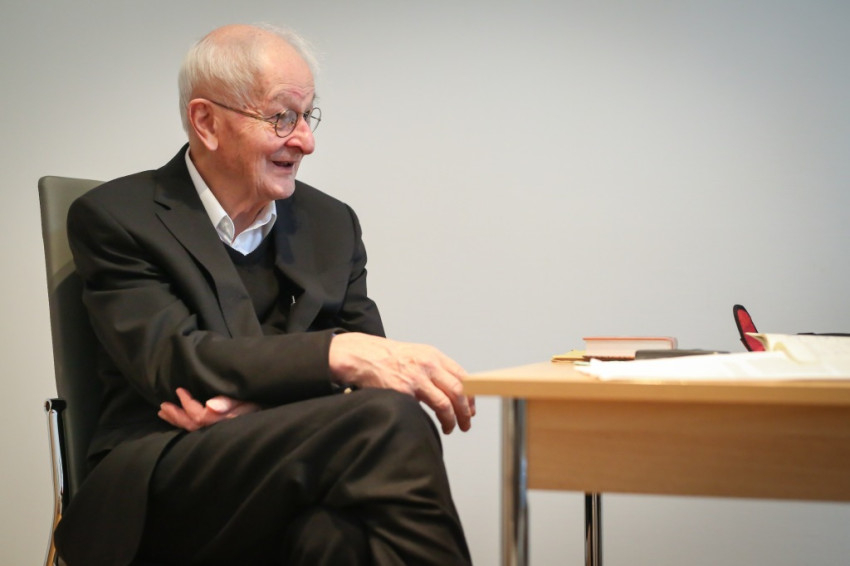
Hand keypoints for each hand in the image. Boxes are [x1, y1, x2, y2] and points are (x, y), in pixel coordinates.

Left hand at [158, 387, 261, 430]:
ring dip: (177, 420)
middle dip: (177, 416)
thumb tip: (210, 406)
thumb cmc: (260, 401)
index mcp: (224, 420)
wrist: (272, 410)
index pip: (200, 416)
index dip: (187, 404)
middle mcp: (219, 428)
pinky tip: (179, 420)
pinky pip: (198, 429)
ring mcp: (218, 430)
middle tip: (163, 406)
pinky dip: (185, 423)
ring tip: (164, 412)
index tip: (180, 390)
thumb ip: (230, 402)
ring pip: (193, 429)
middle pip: (193, 425)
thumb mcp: (247, 399)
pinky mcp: (218, 429)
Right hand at [329, 333, 475, 433]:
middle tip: (466, 423)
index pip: (463, 377)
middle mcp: (428, 365)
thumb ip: (434, 368)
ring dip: (452, 419)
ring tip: (451, 428)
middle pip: (458, 391)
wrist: (362, 355)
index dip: (470, 396)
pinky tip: (433, 425)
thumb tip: (452, 389)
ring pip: (445, 404)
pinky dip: (433, 421)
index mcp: (433, 356)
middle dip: (465, 411)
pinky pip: (425, 410)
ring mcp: (416, 378)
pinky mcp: (403, 391)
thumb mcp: (416, 355)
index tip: (470, 408)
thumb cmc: (387, 357)